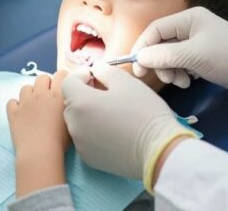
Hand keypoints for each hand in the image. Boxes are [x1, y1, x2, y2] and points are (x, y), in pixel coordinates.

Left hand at [7, 71, 70, 197]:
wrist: (40, 152)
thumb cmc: (61, 140)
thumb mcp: (71, 119)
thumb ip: (70, 105)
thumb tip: (70, 100)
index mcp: (57, 95)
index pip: (60, 75)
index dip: (62, 77)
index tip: (64, 82)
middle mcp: (40, 94)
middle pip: (42, 78)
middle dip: (46, 83)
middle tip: (48, 94)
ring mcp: (24, 102)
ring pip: (25, 87)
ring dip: (30, 93)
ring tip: (33, 104)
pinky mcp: (13, 112)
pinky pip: (12, 102)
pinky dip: (16, 105)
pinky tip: (20, 113)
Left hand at [61, 63, 195, 186]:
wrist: (158, 150)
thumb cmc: (143, 112)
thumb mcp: (125, 82)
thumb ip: (104, 70)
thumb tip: (95, 69)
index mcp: (80, 103)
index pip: (69, 83)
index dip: (82, 75)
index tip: (97, 76)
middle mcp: (74, 125)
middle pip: (71, 103)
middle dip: (84, 94)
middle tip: (105, 92)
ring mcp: (80, 144)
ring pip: (77, 122)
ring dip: (88, 113)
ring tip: (110, 113)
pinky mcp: (89, 159)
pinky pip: (85, 139)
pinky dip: (93, 132)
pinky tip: (112, 131)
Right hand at [131, 7, 227, 99]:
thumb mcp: (195, 57)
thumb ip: (165, 56)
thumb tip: (139, 57)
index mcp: (189, 19)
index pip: (155, 30)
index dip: (142, 47)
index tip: (135, 66)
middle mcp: (190, 27)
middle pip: (161, 44)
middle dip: (159, 62)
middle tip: (162, 78)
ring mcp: (197, 41)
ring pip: (170, 56)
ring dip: (171, 70)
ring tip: (182, 82)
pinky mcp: (202, 56)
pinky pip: (181, 63)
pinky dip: (181, 73)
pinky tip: (190, 81)